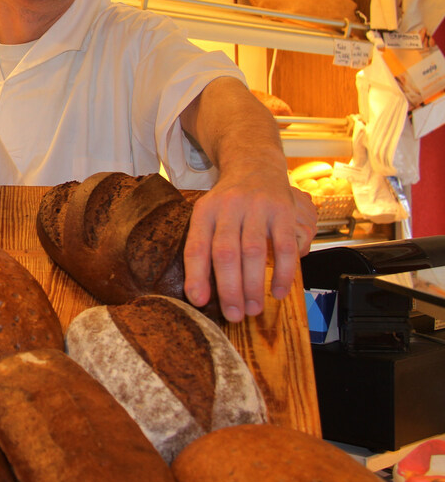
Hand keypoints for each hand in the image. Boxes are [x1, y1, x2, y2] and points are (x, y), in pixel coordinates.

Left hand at [182, 169, 316, 321]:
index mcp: (205, 211)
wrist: (255, 165)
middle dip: (229, 288)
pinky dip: (283, 273)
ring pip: (254, 252)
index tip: (198, 301)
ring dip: (254, 285)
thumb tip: (196, 294)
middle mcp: (229, 207)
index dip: (196, 275)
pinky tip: (277, 292)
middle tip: (233, 315)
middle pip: (226, 253)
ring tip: (253, 309)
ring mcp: (258, 208)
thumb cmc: (227, 203)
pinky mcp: (283, 212)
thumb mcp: (207, 216)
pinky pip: (285, 247)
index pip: (196, 246)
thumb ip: (201, 248)